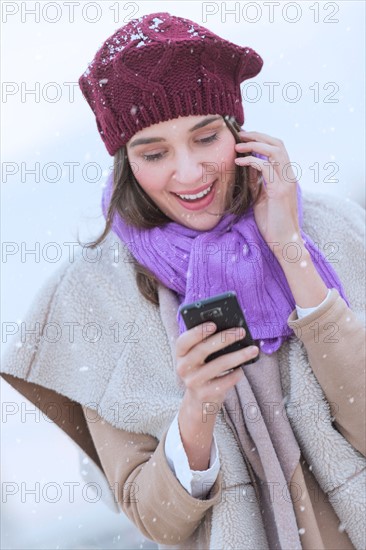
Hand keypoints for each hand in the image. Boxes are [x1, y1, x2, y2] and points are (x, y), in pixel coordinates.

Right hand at [176, 322, 258, 408]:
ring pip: (219, 365)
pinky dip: (236, 374)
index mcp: (180, 355)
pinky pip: (225, 381)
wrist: (199, 401)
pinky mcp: (206, 394)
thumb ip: (206, 344)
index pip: (183, 341)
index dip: (197, 332)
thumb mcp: (198, 358)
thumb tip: (230, 330)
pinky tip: (242, 369)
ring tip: (253, 350)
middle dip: (224, 338)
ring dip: (238, 355)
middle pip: (203, 349)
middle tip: (241, 332)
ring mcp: (194, 382)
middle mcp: (183, 368)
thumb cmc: (203, 371)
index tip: (213, 324)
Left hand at [235, 130, 302, 253]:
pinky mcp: (280, 190)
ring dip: (255, 144)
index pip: (277, 148)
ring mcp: (286, 181)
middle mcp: (289, 175)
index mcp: (286, 176)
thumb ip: (257, 182)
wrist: (283, 241)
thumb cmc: (272, 222)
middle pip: (278, 143)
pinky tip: (239, 162)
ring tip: (238, 145)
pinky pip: (267, 167)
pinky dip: (252, 160)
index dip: (261, 139)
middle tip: (240, 134)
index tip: (244, 138)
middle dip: (258, 135)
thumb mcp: (261, 198)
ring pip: (275, 150)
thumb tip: (247, 167)